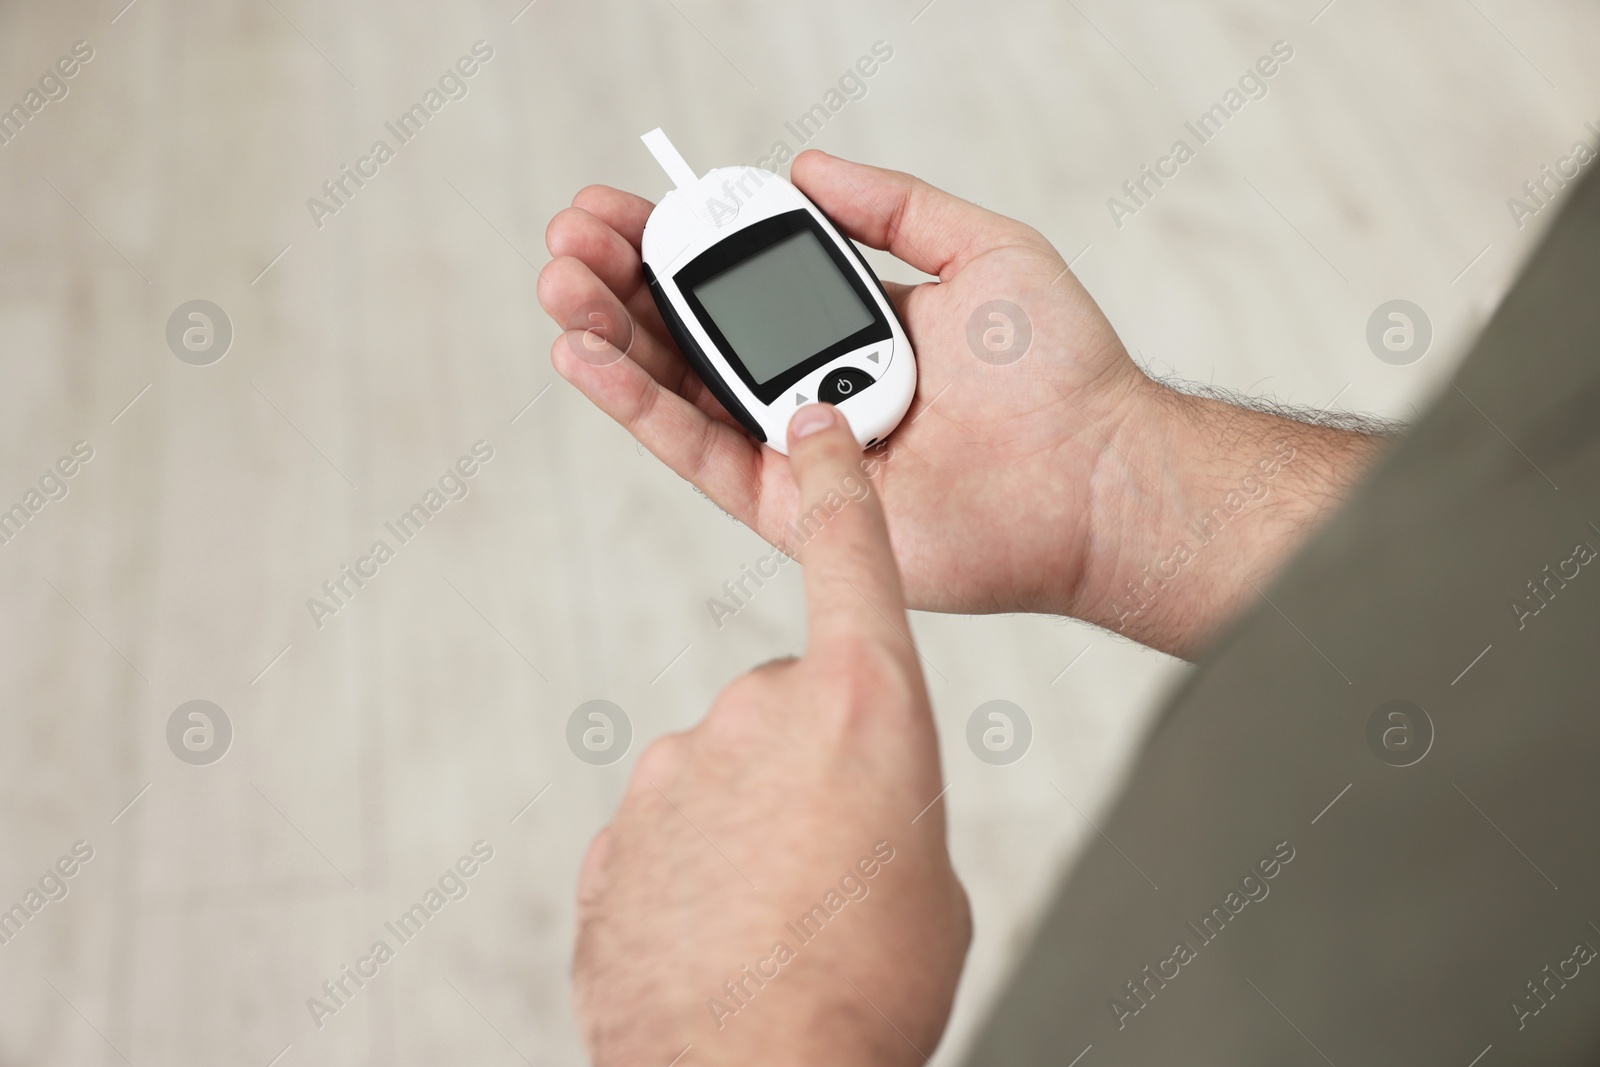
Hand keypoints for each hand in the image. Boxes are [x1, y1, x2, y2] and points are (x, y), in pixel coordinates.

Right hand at [540, 152, 1384, 657]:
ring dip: (609, 331)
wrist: (1095, 472)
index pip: (740, 279)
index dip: (680, 240)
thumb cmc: (1060, 371)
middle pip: (692, 332)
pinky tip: (587, 353)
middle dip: (624, 279)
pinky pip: (695, 450)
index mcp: (850, 325)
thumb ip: (891, 207)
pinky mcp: (786, 506)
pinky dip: (636, 403)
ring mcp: (794, 447)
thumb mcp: (981, 249)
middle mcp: (812, 386)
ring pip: (677, 389)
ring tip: (559, 278)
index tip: (632, 202)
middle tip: (571, 233)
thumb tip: (804, 168)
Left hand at [570, 405, 970, 1066]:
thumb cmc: (870, 986)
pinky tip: (728, 931)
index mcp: (863, 706)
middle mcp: (758, 713)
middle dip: (809, 763)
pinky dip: (699, 867)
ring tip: (782, 912)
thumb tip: (841, 794)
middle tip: (833, 854)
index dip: (836, 484)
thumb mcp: (930, 871)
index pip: (848, 557)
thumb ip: (882, 791)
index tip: (814, 423)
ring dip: (752, 825)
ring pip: (725, 772)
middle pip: (789, 703)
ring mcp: (674, 771)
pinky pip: (672, 829)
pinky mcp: (618, 834)